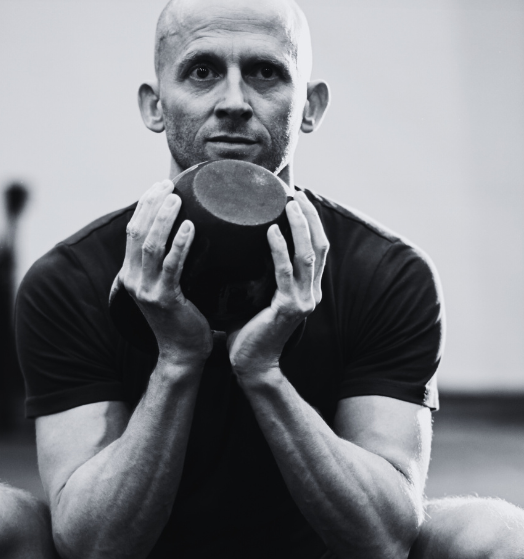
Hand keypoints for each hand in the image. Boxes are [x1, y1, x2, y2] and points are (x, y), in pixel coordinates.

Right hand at [113, 180, 212, 366]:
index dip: (144, 205)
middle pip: (137, 232)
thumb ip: (169, 263)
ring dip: (164, 218)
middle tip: (169, 185)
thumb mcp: (168, 286)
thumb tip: (189, 231)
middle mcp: (133, 280)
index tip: (160, 185)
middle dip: (151, 204)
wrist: (182, 354)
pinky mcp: (164, 299)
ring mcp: (146, 291)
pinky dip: (180, 244)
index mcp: (131, 274)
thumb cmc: (183, 318)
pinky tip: (191, 227)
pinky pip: (172, 266)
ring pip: (150, 245)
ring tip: (177, 198)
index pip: (132, 231)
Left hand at [227, 190, 327, 381]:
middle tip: (294, 194)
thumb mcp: (259, 296)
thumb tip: (239, 244)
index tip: (297, 198)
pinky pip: (284, 272)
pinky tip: (270, 230)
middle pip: (319, 245)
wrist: (251, 365)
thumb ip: (260, 273)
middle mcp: (311, 293)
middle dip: (310, 217)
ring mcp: (302, 301)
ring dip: (299, 226)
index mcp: (307, 289)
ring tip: (288, 204)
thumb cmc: (249, 330)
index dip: (311, 222)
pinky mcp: (288, 308)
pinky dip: (280, 249)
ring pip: (307, 254)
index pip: (317, 248)